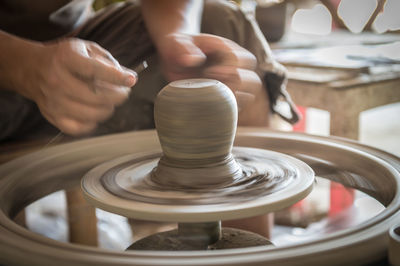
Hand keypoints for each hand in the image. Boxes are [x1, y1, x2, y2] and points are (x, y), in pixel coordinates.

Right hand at [18, 38, 135, 134]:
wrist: (33, 68)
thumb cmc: (66, 58)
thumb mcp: (86, 49)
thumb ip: (109, 61)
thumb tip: (130, 78)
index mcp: (66, 58)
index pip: (94, 70)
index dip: (116, 77)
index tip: (131, 80)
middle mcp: (57, 80)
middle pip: (96, 96)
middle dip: (118, 96)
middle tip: (123, 92)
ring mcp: (54, 100)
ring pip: (92, 114)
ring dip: (108, 109)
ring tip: (109, 101)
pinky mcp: (52, 116)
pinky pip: (79, 128)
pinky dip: (93, 123)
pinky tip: (94, 112)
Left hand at [156, 33, 268, 125]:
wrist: (174, 57)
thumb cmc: (177, 47)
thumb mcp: (176, 43)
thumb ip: (183, 48)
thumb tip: (193, 60)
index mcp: (226, 49)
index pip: (241, 60)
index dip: (230, 67)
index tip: (210, 72)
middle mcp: (234, 66)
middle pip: (253, 80)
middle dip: (237, 85)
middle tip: (214, 84)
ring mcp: (232, 82)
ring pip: (249, 95)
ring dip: (235, 97)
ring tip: (214, 94)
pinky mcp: (226, 96)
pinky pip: (239, 105)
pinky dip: (229, 106)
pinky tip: (212, 103)